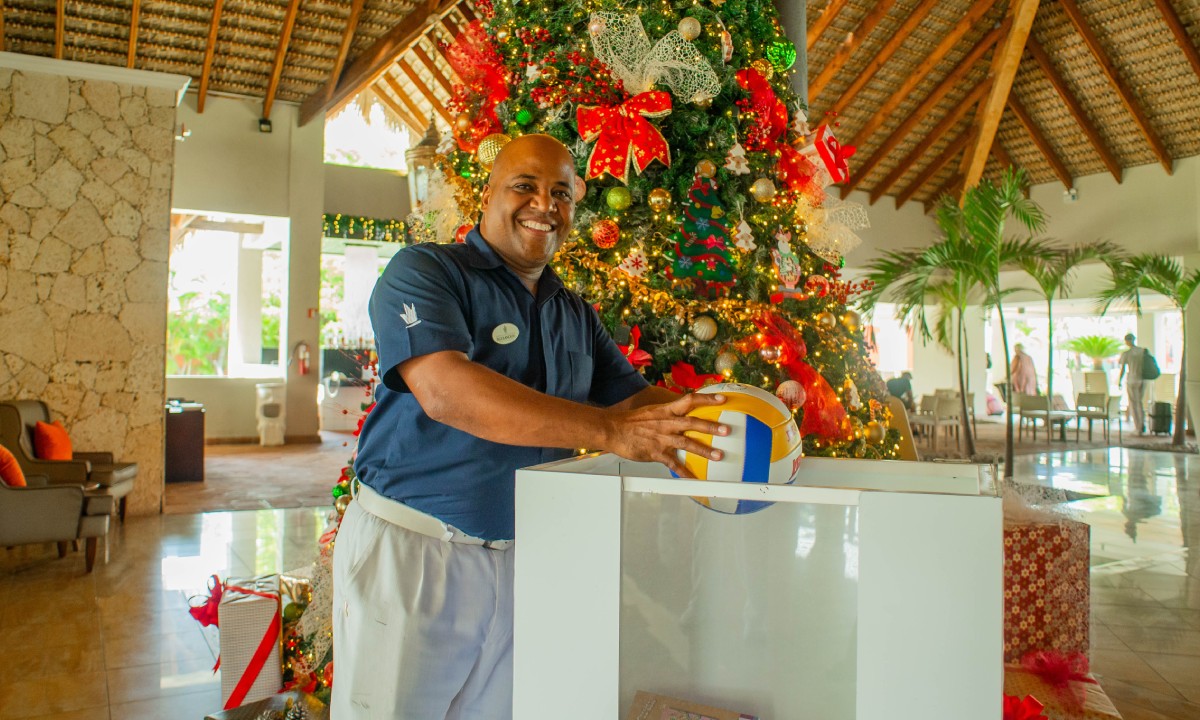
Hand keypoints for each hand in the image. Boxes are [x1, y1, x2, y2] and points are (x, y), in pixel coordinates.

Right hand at [602, 392, 729, 477]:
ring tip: (719, 455)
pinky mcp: (656, 453)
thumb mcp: (653, 410)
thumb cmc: (631, 421)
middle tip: (726, 430)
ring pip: (687, 443)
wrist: (612, 429)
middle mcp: (666, 423)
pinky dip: (684, 472)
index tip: (723, 399)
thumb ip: (669, 412)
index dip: (707, 399)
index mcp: (666, 410)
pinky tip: (694, 480)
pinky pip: (673, 464)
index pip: (690, 400)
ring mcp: (662, 438)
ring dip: (704, 450)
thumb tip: (683, 412)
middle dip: (710, 426)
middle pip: (692, 423)